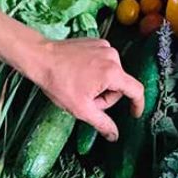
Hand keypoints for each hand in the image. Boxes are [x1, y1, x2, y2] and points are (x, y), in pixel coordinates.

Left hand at [25, 37, 144, 141]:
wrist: (40, 58)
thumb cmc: (58, 82)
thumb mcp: (81, 109)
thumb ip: (101, 123)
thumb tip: (114, 135)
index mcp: (112, 72)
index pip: (136, 91)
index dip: (138, 105)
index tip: (134, 114)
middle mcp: (112, 57)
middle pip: (120, 85)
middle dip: (105, 96)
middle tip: (86, 100)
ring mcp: (104, 47)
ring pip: (111, 74)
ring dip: (100, 84)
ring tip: (79, 86)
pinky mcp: (96, 42)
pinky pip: (103, 62)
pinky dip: (95, 71)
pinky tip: (78, 74)